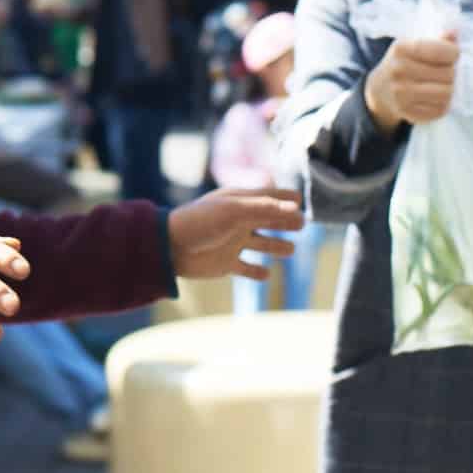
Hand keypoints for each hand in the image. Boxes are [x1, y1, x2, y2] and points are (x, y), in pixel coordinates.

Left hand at [170, 186, 305, 281]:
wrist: (170, 248)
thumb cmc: (201, 222)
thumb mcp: (234, 210)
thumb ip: (265, 207)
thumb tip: (295, 206)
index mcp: (240, 203)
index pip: (268, 197)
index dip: (285, 198)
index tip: (300, 201)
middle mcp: (238, 221)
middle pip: (268, 220)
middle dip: (286, 222)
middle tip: (302, 225)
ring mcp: (232, 242)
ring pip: (261, 244)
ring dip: (276, 246)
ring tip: (290, 250)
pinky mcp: (226, 263)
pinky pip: (245, 268)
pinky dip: (256, 272)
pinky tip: (266, 275)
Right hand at [364, 30, 459, 132]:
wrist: (381, 88)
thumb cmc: (403, 62)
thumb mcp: (414, 45)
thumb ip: (437, 39)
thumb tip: (454, 32)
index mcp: (401, 49)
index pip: (441, 51)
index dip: (453, 53)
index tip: (452, 54)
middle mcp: (399, 71)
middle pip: (448, 74)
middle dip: (452, 72)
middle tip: (447, 71)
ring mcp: (401, 94)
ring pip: (446, 94)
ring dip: (449, 89)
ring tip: (443, 84)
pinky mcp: (407, 112)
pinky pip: (439, 110)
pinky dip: (443, 104)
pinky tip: (436, 98)